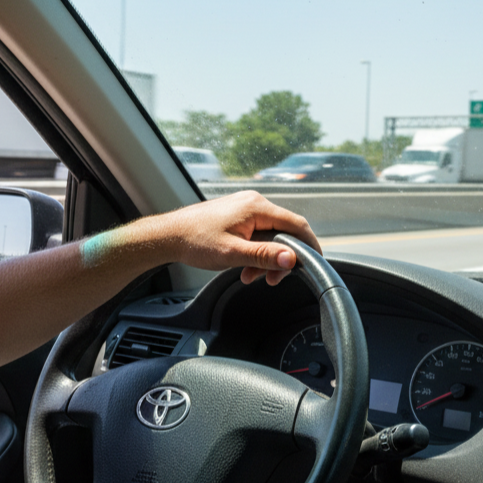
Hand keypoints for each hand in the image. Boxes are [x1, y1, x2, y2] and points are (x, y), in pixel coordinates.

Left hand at [155, 190, 319, 284]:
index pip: (296, 224)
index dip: (309, 246)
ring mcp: (245, 209)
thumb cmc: (195, 241)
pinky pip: (257, 235)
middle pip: (284, 232)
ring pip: (270, 236)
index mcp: (256, 207)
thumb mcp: (233, 253)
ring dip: (265, 259)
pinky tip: (244, 268)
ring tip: (250, 276)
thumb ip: (264, 256)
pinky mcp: (237, 217)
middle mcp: (253, 203)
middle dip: (280, 258)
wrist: (168, 236)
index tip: (314, 264)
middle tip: (272, 279)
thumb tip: (292, 259)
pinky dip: (255, 253)